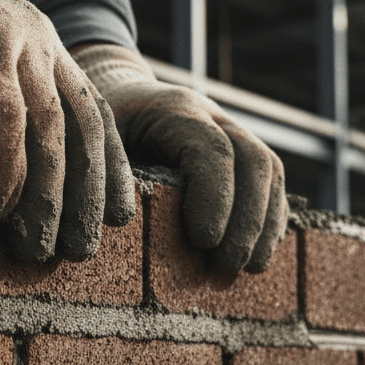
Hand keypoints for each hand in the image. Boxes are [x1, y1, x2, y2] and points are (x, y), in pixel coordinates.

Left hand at [72, 44, 287, 271]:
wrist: (119, 98)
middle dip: (247, 219)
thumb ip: (107, 176)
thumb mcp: (93, 144)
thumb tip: (114, 224)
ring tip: (249, 267)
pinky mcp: (241, 151)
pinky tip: (258, 255)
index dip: (215, 197)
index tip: (203, 242)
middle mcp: (211, 115)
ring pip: (269, 170)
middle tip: (226, 265)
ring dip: (264, 224)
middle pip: (253, 160)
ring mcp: (232, 130)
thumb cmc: (98, 129)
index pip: (211, 149)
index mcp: (173, 109)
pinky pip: (271, 181)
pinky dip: (270, 220)